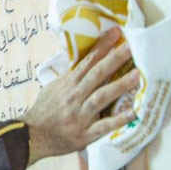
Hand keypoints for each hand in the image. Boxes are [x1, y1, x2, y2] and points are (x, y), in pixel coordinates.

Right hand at [24, 27, 138, 164]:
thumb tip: (83, 62)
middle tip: (131, 47)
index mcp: (68, 86)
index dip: (102, 47)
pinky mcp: (84, 134)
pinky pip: (103, 126)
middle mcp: (74, 98)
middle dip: (114, 60)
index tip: (116, 33)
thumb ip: (69, 77)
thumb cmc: (44, 112)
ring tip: (137, 76)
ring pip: (101, 97)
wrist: (32, 136)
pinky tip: (132, 113)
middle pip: (96, 75)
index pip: (86, 62)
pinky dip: (117, 120)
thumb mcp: (52, 90)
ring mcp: (80, 116)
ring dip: (119, 86)